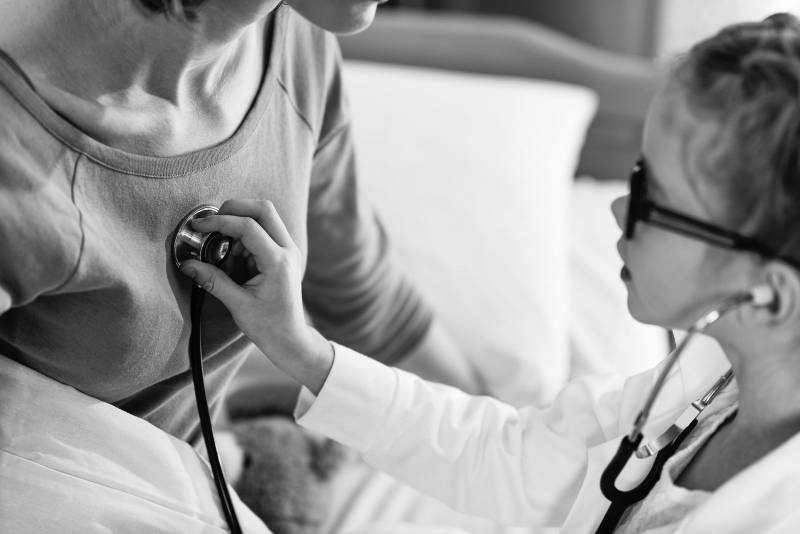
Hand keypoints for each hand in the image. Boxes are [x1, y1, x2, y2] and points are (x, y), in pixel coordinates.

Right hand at [180, 199, 333, 392]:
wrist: (290, 339)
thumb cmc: (269, 326)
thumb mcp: (238, 304)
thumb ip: (213, 280)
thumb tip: (187, 264)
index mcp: (278, 262)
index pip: (248, 226)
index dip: (220, 222)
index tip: (199, 226)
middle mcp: (288, 250)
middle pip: (263, 208)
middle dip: (234, 208)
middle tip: (211, 223)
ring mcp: (288, 250)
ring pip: (264, 217)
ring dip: (238, 225)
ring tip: (223, 252)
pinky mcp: (282, 254)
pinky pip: (263, 232)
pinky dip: (243, 237)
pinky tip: (233, 258)